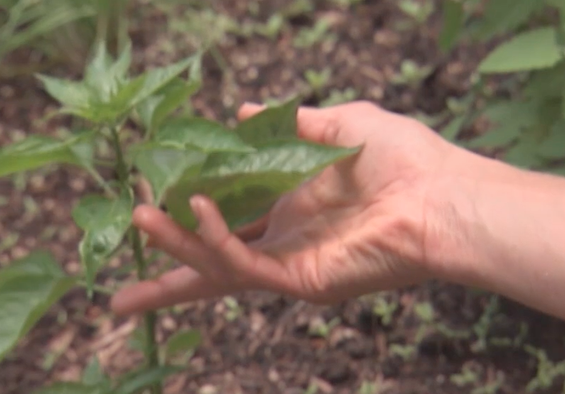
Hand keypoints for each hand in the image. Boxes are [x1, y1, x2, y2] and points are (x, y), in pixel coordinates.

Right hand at [111, 101, 476, 314]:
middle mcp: (284, 238)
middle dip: (165, 266)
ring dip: (176, 243)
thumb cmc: (404, 157)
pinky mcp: (301, 280)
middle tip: (121, 265)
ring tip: (142, 215)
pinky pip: (244, 265)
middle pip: (212, 258)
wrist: (442, 194)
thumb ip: (286, 123)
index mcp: (290, 204)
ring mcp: (291, 263)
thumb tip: (238, 114)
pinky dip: (214, 242)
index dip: (187, 210)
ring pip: (217, 264)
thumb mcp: (339, 124)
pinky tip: (197, 211)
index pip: (228, 215)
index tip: (150, 193)